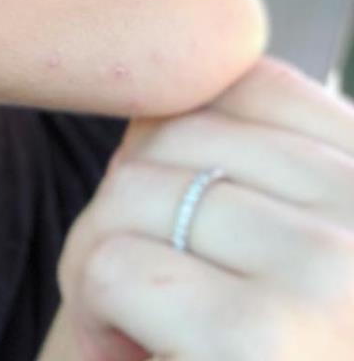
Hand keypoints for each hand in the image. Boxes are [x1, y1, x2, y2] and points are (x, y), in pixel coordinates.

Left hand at [54, 54, 353, 359]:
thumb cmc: (250, 350)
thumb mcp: (271, 249)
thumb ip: (249, 170)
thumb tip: (153, 106)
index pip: (250, 85)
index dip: (177, 141)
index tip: (177, 219)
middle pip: (180, 133)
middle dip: (131, 204)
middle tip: (140, 290)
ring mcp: (339, 275)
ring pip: (137, 188)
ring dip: (102, 255)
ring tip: (134, 326)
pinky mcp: (267, 342)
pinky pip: (115, 262)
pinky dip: (92, 303)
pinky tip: (126, 353)